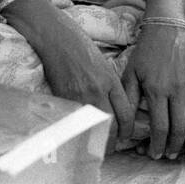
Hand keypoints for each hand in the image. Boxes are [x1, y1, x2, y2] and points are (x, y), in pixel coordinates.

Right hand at [7, 0, 134, 144]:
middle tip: (111, 146)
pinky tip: (78, 136)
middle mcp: (99, 90)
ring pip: (93, 128)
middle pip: (112, 126)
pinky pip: (75, 122)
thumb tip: (113, 109)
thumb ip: (110, 87)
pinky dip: (78, 132)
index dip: (128, 131)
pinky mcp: (64, 98)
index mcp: (111, 81)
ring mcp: (81, 95)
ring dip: (96, 140)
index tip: (125, 136)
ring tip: (96, 146)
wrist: (56, 37)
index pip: (126, 114)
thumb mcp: (102, 65)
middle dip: (113, 141)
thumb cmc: (80, 47)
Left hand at [122, 23, 184, 161]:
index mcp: (156, 90)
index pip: (160, 127)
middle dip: (175, 146)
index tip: (155, 154)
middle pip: (179, 127)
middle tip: (172, 156)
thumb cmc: (146, 51)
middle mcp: (176, 90)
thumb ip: (128, 98)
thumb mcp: (130, 73)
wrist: (167, 27)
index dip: (158, 145)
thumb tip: (123, 125)